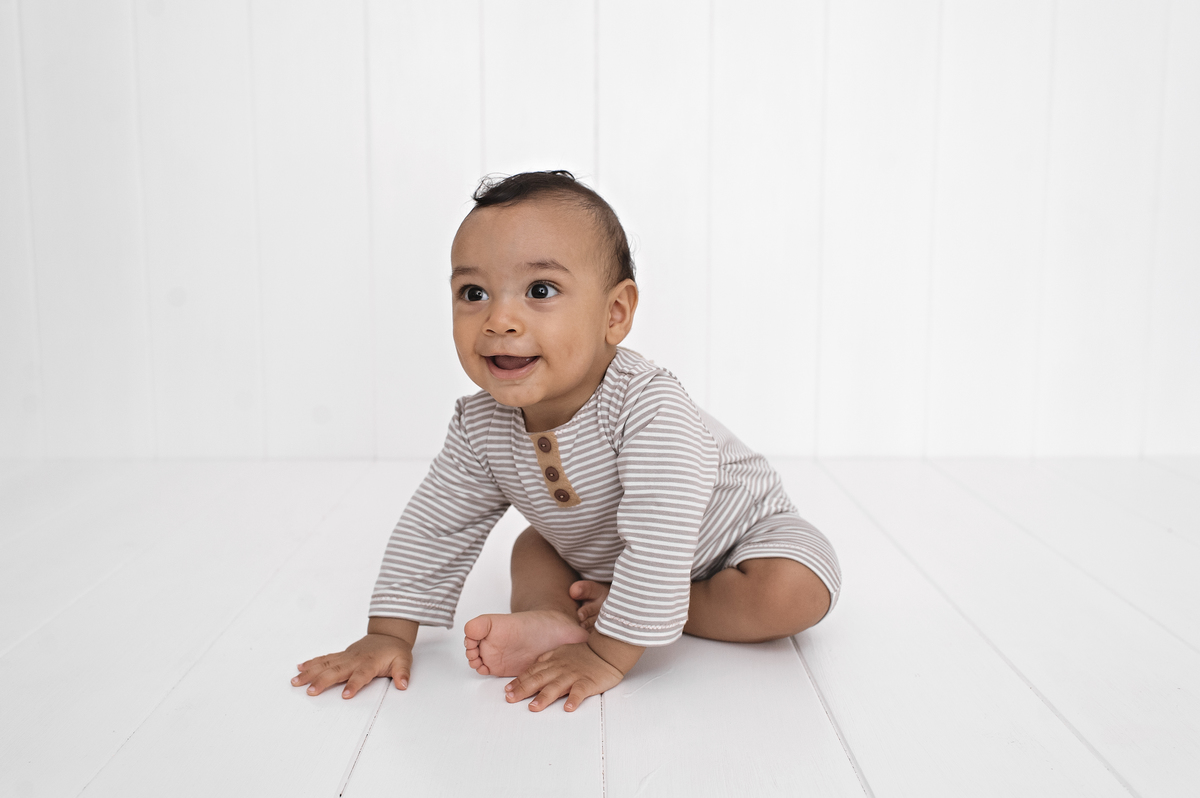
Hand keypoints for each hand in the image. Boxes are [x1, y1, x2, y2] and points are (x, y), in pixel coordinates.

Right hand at [292, 618, 417, 698]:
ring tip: (296, 681)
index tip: (346, 695)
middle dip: (323, 681)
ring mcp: (346, 656)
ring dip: (310, 672)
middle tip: (310, 691)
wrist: (388, 635)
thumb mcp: (404, 661)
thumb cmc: (394, 650)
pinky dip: (311, 663)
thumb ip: (403, 673)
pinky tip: (299, 668)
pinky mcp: (341, 655)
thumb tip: (403, 684)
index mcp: (370, 662)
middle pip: (337, 670)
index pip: (361, 675)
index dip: (354, 684)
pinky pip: (324, 659)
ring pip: (325, 664)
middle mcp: (355, 659)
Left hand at [504, 633, 643, 711]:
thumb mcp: (562, 651)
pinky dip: (574, 699)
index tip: (507, 691)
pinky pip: (580, 691)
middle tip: (511, 699)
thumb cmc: (584, 653)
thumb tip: (533, 667)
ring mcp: (574, 675)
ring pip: (556, 686)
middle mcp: (560, 669)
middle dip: (524, 689)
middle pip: (539, 679)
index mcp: (554, 662)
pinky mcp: (588, 682)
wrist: (606, 651)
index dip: (519, 681)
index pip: (532, 672)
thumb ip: (547, 659)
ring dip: (544, 697)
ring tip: (533, 707)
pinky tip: (568, 708)